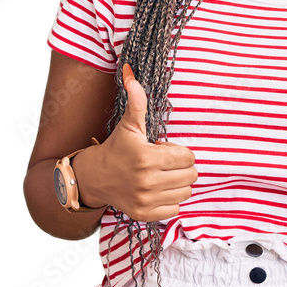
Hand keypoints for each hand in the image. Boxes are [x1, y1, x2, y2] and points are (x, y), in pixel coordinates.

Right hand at [75, 62, 197, 220]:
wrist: (95, 177)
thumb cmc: (117, 148)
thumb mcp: (129, 124)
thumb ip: (136, 101)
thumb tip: (130, 72)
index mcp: (146, 158)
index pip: (188, 157)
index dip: (178, 151)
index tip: (162, 150)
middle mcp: (147, 181)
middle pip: (191, 175)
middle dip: (181, 167)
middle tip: (162, 163)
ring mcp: (146, 200)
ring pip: (186, 192)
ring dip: (177, 183)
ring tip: (160, 176)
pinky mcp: (145, 214)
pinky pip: (176, 209)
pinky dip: (170, 200)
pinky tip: (157, 190)